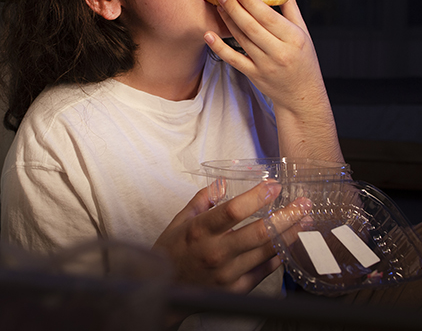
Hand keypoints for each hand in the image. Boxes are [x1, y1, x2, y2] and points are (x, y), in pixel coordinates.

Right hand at [152, 181, 310, 293]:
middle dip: (285, 216)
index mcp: (200, 230)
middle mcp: (216, 252)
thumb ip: (202, 199)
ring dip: (288, 235)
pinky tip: (289, 243)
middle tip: (303, 204)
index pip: (233, 211)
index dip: (256, 197)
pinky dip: (278, 256)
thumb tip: (222, 182)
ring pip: (266, 252)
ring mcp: (228, 274)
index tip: (273, 186)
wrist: (168, 289)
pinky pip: (264, 271)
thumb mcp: (180, 219)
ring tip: (304, 221)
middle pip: (258, 233)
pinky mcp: (236, 290)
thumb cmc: (172, 251)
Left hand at [204, 0, 341, 160]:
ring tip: (218, 6)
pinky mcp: (253, 74)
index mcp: (294, 38)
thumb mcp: (304, 33)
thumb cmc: (303, 60)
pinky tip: (209, 35)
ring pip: (241, 39)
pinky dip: (219, 47)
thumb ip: (291, 10)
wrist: (301, 94)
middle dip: (235, 8)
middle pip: (251, 26)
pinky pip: (233, 59)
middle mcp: (279, 52)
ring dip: (228, 21)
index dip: (251, 2)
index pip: (268, 17)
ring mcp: (265, 65)